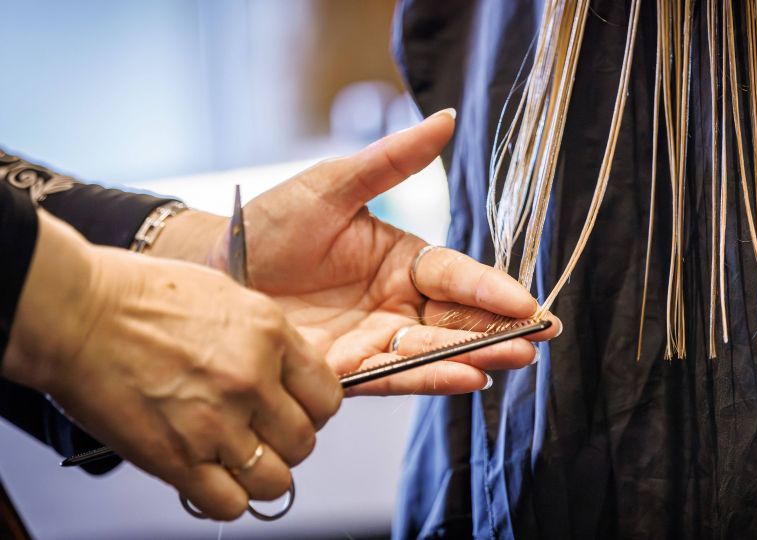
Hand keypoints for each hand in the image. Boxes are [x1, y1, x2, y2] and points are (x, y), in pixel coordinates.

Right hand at [4, 212, 341, 520]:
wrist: (77, 314)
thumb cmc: (141, 298)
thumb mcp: (229, 299)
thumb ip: (269, 341)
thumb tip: (293, 374)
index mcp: (271, 336)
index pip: (328, 397)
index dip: (313, 410)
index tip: (297, 411)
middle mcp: (251, 380)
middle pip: (304, 442)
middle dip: (286, 443)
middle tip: (262, 434)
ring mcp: (216, 422)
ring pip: (275, 480)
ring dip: (261, 476)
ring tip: (239, 461)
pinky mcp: (177, 458)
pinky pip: (228, 504)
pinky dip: (225, 498)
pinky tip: (211, 478)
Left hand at [221, 109, 559, 394]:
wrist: (216, 268)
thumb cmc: (273, 223)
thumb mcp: (332, 185)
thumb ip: (392, 162)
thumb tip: (447, 118)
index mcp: (402, 260)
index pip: (455, 274)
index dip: (490, 287)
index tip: (524, 300)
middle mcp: (397, 302)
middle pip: (457, 317)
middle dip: (498, 328)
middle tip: (537, 337)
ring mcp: (375, 339)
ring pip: (435, 349)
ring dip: (476, 355)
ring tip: (513, 357)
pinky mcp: (349, 371)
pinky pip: (395, 375)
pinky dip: (430, 377)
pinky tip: (465, 376)